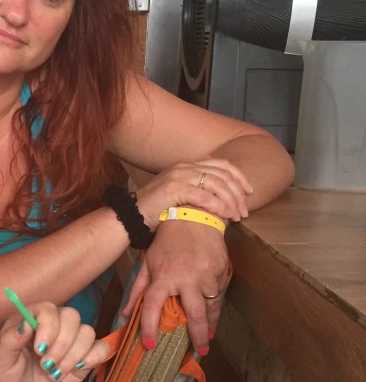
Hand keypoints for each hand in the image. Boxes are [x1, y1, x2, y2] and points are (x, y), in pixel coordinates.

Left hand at [0, 303, 109, 381]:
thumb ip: (9, 341)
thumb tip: (26, 323)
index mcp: (29, 322)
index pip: (47, 309)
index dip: (49, 326)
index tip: (39, 350)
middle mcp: (51, 328)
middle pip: (71, 316)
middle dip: (62, 343)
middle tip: (46, 366)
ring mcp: (69, 344)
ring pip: (87, 332)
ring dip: (74, 354)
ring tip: (55, 375)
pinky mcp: (82, 362)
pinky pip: (101, 348)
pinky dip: (95, 356)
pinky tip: (79, 369)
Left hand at [124, 220, 229, 354]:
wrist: (194, 216)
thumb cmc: (168, 241)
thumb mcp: (149, 261)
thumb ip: (138, 288)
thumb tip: (126, 313)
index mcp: (164, 276)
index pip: (153, 307)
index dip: (150, 327)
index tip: (150, 345)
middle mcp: (186, 278)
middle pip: (194, 315)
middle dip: (196, 337)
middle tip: (198, 353)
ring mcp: (207, 275)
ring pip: (211, 308)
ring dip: (210, 326)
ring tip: (207, 340)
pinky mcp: (221, 271)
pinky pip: (219, 294)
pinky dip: (216, 306)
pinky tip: (213, 316)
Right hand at [135, 157, 252, 228]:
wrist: (132, 215)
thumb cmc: (156, 209)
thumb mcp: (179, 193)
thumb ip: (197, 190)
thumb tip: (220, 199)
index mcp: (188, 165)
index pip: (222, 164)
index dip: (239, 177)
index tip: (249, 192)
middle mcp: (185, 166)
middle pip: (222, 174)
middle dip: (237, 193)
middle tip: (244, 211)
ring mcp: (179, 176)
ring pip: (216, 184)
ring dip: (230, 201)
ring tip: (236, 216)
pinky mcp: (174, 189)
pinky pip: (203, 196)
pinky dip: (217, 206)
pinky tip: (224, 216)